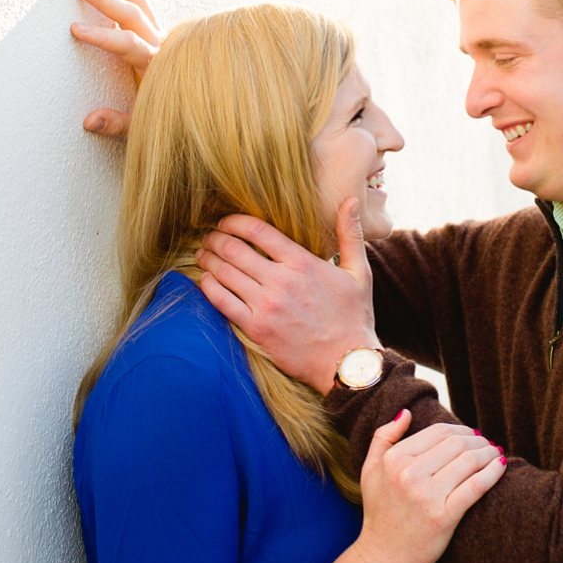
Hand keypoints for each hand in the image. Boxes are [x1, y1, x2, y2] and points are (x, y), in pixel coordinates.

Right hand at [70, 0, 162, 138]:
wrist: (203, 112)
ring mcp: (163, 38)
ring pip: (140, 4)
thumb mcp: (142, 129)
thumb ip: (118, 125)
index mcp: (156, 67)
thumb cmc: (171, 121)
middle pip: (133, 16)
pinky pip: (145, 6)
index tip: (75, 29)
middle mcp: (162, 47)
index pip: (127, 45)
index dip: (102, 37)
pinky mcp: (161, 35)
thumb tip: (89, 121)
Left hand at [195, 199, 376, 392]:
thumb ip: (351, 234)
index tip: (227, 221)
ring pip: (223, 273)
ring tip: (202, 254)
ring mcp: (266, 305)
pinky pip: (221, 301)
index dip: (235, 221)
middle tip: (209, 237)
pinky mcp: (255, 328)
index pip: (258, 231)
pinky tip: (205, 279)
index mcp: (303, 263)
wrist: (346, 361)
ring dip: (207, 259)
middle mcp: (281, 281)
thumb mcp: (360, 272)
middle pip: (234, 249)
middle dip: (216, 238)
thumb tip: (350, 200)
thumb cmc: (354, 316)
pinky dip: (208, 286)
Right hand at [353, 411, 504, 562]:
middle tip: (487, 444)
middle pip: (457, 444)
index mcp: (394, 460)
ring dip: (489, 453)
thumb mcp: (370, 471)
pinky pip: (476, 486)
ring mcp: (427, 496)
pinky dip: (493, 472)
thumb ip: (383, 438)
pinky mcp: (444, 516)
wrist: (383, 557)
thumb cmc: (380, 512)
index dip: (460, 430)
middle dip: (477, 440)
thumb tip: (406, 413)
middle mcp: (409, 475)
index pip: (438, 432)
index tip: (470, 435)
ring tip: (495, 454)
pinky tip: (501, 466)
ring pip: (470, 461)